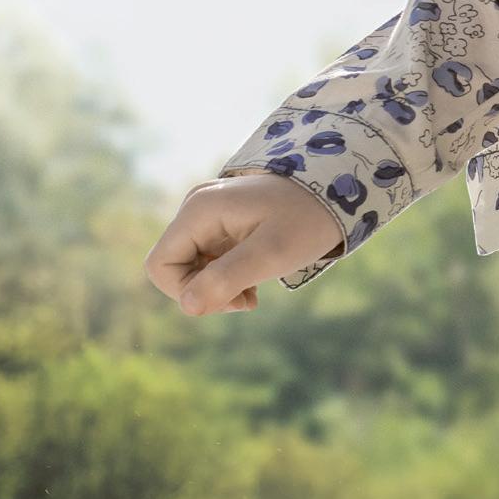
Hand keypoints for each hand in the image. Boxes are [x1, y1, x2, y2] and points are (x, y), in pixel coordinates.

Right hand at [146, 174, 342, 314]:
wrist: (338, 191)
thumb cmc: (306, 221)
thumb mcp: (271, 254)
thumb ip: (227, 279)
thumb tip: (188, 307)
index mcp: (199, 210)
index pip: (160, 265)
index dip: (184, 292)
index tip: (227, 298)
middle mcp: (196, 208)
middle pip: (174, 268)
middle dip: (204, 292)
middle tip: (245, 301)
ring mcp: (208, 216)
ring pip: (191, 268)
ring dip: (217, 289)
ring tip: (252, 295)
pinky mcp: (223, 225)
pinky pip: (208, 261)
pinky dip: (226, 279)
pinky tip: (254, 285)